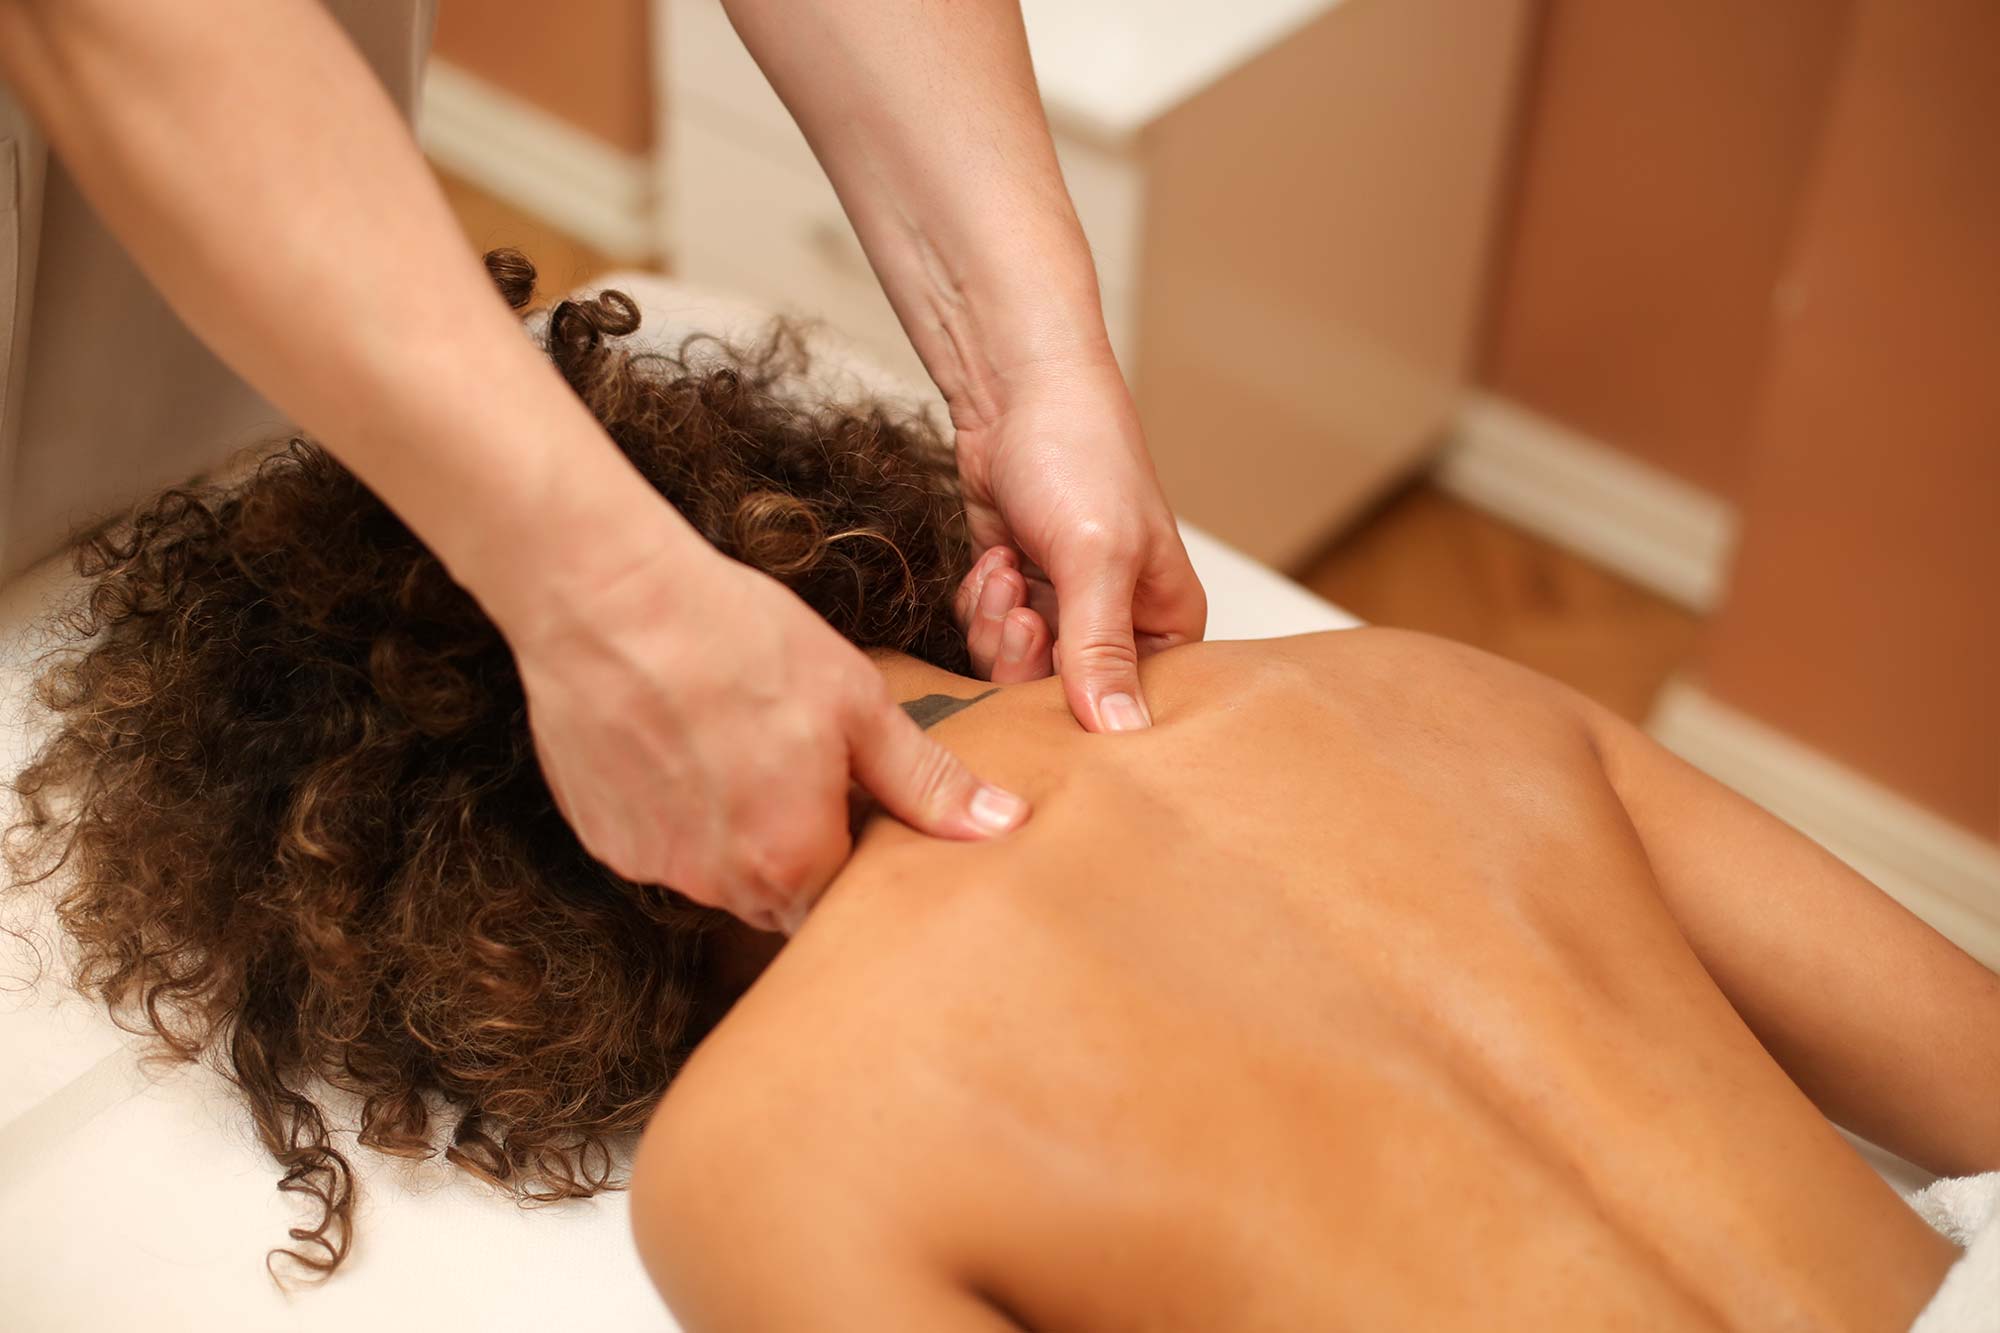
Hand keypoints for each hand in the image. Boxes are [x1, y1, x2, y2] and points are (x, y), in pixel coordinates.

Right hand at [502, 535, 1028, 932]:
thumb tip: (1005, 826)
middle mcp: (721, 884)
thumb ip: (925, 780)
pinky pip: (661, 848)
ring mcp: (655, 867)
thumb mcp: (856, 702)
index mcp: (793, 861)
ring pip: (720, 875)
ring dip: (740, 835)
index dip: (864, 859)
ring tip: (739, 747)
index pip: (850, 905)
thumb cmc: (740, 640)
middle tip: (805, 774)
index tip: (865, 813)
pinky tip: (681, 746)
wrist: (607, 602)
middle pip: (784, 898)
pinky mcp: (604, 841)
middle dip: (803, 853)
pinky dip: (678, 815)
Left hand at [951, 353, 1206, 730]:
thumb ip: (1101, 649)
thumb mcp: (1096, 557)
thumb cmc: (1080, 453)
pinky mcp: (1013, 594)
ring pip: (1012, 670)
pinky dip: (979, 604)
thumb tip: (1120, 735)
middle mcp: (1117, 626)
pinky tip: (993, 558)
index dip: (1077, 698)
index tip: (1052, 646)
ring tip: (1007, 569)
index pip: (1126, 708)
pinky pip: (984, 638)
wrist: (1013, 390)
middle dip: (1024, 654)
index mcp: (1166, 626)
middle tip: (1023, 607)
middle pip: (1058, 697)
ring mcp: (1061, 611)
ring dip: (997, 623)